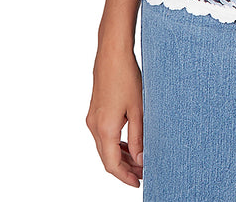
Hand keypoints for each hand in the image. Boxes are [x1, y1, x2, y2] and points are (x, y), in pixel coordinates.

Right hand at [86, 44, 143, 186]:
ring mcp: (92, 118)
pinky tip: (129, 144)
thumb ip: (139, 136)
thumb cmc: (126, 76)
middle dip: (124, 168)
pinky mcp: (95, 111)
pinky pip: (103, 135)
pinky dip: (115, 144)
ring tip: (139, 160)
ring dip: (120, 156)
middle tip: (143, 173)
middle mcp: (94, 126)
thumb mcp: (138, 108)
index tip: (138, 182)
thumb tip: (140, 159)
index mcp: (105, 128)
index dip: (125, 176)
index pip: (112, 164)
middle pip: (107, 158)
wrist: (112, 53)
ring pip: (105, 147)